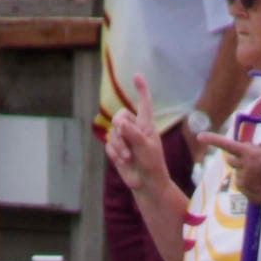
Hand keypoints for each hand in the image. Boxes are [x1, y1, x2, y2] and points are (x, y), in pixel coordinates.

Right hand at [106, 77, 175, 200]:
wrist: (146, 184)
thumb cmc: (152, 165)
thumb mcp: (146, 149)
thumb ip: (134, 134)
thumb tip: (119, 122)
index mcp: (146, 125)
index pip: (143, 103)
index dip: (141, 90)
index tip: (137, 76)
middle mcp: (135, 128)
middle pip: (119, 116)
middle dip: (120, 131)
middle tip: (126, 144)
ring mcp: (124, 138)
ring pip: (112, 132)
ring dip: (118, 146)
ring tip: (128, 158)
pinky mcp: (116, 149)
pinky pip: (108, 145)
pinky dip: (114, 154)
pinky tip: (123, 162)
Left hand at [196, 131, 260, 208]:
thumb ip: (254, 151)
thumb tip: (245, 149)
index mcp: (250, 153)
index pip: (227, 144)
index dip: (212, 139)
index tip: (200, 136)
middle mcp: (244, 166)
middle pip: (230, 160)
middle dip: (237, 161)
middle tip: (252, 165)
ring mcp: (243, 179)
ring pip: (237, 174)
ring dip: (245, 173)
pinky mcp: (244, 191)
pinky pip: (240, 185)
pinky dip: (248, 185)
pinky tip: (260, 186)